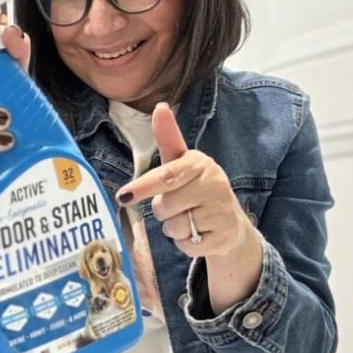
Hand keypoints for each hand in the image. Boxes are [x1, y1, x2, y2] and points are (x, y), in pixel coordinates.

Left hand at [116, 103, 251, 257]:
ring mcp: (222, 210)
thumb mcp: (182, 163)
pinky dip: (186, 244)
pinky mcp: (225, 235)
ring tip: (191, 220)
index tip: (123, 196)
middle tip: (179, 206)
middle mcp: (214, 183)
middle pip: (165, 206)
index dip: (143, 187)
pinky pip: (187, 245)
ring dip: (175, 229)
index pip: (166, 176)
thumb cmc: (197, 189)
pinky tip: (199, 233)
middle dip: (164, 211)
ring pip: (175, 227)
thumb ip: (168, 138)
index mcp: (199, 163)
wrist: (229, 222)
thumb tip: (160, 107)